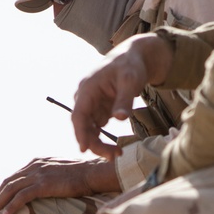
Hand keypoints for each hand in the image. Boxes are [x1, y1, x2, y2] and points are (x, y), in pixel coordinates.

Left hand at [0, 157, 120, 213]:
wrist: (91, 173)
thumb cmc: (81, 175)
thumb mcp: (60, 171)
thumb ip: (49, 176)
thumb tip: (46, 187)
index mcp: (37, 162)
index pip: (14, 176)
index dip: (4, 189)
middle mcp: (34, 166)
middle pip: (8, 182)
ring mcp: (38, 174)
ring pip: (11, 189)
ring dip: (0, 203)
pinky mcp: (43, 185)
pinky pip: (21, 197)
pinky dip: (11, 206)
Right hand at [72, 34, 172, 158]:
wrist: (134, 57)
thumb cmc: (130, 65)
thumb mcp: (130, 80)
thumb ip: (125, 99)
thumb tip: (120, 118)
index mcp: (87, 89)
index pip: (79, 115)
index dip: (80, 133)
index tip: (84, 149)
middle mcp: (85, 98)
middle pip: (83, 126)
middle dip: (94, 143)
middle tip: (112, 156)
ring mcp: (92, 105)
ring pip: (90, 130)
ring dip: (99, 144)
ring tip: (116, 154)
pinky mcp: (99, 110)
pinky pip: (97, 128)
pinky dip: (104, 139)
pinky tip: (115, 149)